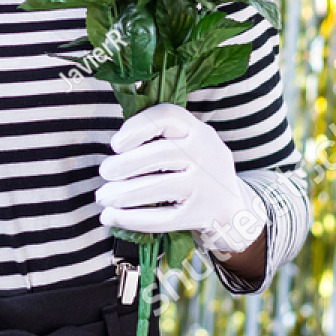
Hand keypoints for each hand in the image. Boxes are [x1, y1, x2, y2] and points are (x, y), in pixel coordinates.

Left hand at [94, 103, 266, 254]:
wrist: (233, 206)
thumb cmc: (196, 168)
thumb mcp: (189, 142)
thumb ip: (159, 136)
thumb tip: (114, 147)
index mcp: (198, 130)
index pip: (168, 117)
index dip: (136, 127)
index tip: (116, 144)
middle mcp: (206, 154)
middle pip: (161, 154)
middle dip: (125, 164)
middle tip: (105, 171)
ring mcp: (206, 187)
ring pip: (159, 188)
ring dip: (122, 193)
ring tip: (102, 196)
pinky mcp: (200, 216)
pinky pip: (161, 219)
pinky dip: (130, 219)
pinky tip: (111, 217)